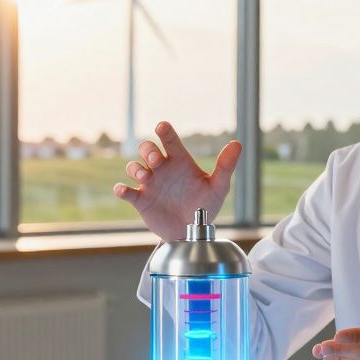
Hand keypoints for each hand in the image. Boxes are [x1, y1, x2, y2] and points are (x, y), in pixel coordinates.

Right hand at [113, 121, 242, 242]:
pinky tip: (123, 190)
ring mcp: (150, 184)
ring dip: (135, 169)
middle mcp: (162, 169)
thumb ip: (225, 166)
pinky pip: (126, 191)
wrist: (191, 232)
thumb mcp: (218, 187)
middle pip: (147, 149)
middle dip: (148, 151)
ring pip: (134, 167)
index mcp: (179, 161)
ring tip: (145, 177)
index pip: (170, 141)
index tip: (162, 126)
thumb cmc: (204, 205)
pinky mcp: (141, 200)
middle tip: (156, 160)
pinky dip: (122, 189)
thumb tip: (237, 144)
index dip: (165, 132)